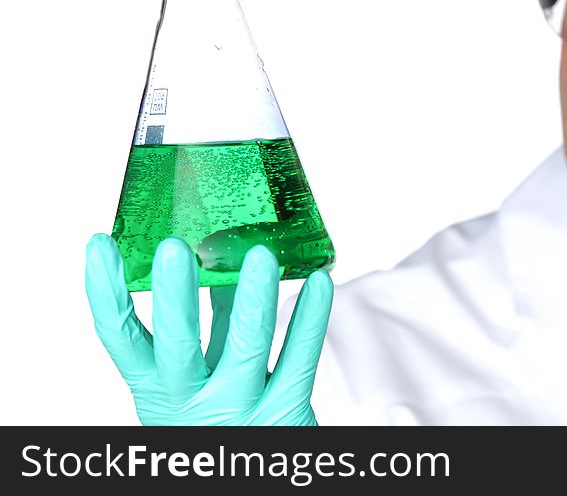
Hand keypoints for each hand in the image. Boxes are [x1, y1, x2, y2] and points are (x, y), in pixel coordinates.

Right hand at [85, 233, 332, 424]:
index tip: (99, 246)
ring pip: (245, 348)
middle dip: (174, 297)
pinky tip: (320, 282)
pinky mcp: (285, 412)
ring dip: (252, 299)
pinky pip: (300, 360)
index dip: (106, 294)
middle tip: (173, 248)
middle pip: (177, 345)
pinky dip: (310, 318)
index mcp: (159, 390)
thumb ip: (210, 325)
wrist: (252, 468)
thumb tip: (218, 259)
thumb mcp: (201, 376)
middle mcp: (192, 401)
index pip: (122, 338)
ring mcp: (240, 408)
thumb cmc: (225, 416)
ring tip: (260, 254)